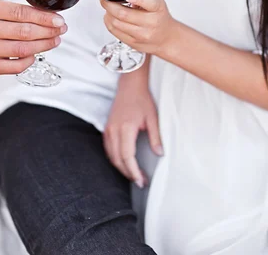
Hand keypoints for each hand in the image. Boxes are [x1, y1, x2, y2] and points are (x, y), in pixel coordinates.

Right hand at [0, 0, 66, 75]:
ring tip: (55, 41)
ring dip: (44, 45)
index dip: (44, 18)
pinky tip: (36, 54)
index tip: (60, 21)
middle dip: (48, 31)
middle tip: (61, 30)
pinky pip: (17, 66)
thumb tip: (53, 18)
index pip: (22, 13)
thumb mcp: (0, 10)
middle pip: (25, 32)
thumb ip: (22, 12)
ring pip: (23, 49)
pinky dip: (31, 60)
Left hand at [100, 0, 177, 59]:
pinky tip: (110, 17)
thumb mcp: (156, 2)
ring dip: (108, 13)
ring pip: (116, 23)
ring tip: (108, 8)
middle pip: (124, 14)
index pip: (149, 3)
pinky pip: (114, 32)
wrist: (166, 38)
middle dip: (109, 4)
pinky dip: (108, 22)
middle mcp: (151, 22)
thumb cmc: (159, 17)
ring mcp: (141, 35)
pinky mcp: (133, 43)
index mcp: (157, 8)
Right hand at [104, 72, 162, 187]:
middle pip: (117, 159)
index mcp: (126, 128)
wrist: (130, 86)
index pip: (127, 156)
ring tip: (134, 174)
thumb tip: (160, 154)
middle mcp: (114, 130)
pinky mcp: (107, 128)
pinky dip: (115, 159)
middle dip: (128, 173)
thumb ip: (156, 137)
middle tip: (140, 182)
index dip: (133, 171)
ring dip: (121, 168)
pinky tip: (124, 163)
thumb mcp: (153, 118)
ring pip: (111, 156)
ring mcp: (108, 129)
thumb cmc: (142, 100)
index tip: (141, 181)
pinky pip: (108, 149)